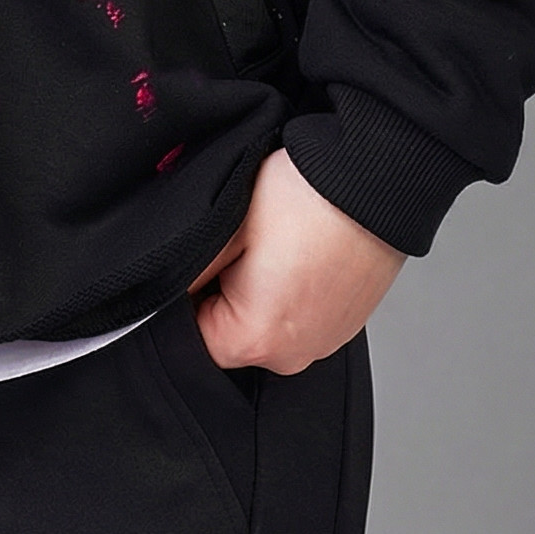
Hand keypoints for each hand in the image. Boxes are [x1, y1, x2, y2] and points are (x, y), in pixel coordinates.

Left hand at [188, 146, 404, 374]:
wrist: (378, 177)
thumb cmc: (307, 197)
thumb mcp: (223, 226)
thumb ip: (181, 272)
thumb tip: (156, 295)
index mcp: (256, 341)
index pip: (189, 339)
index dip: (186, 296)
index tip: (205, 259)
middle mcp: (293, 355)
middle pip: (228, 336)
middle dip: (223, 293)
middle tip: (243, 245)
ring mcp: (324, 342)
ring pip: (263, 324)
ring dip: (258, 290)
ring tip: (276, 245)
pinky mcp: (344, 324)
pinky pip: (297, 315)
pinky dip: (290, 288)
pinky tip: (298, 250)